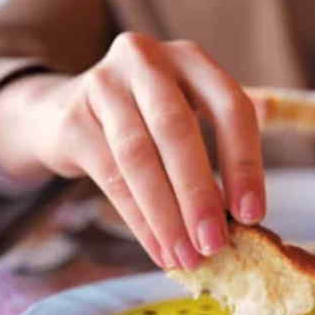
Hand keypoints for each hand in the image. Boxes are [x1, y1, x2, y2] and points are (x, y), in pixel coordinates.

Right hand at [0, 33, 264, 268]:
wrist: (62, 111)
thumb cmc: (144, 119)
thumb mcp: (186, 113)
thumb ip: (220, 149)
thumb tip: (247, 216)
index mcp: (190, 58)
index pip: (230, 106)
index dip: (245, 163)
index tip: (252, 214)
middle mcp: (146, 60)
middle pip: (178, 130)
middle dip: (199, 193)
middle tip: (215, 243)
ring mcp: (104, 84)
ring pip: (139, 156)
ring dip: (166, 215)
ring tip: (186, 256)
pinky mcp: (73, 119)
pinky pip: (111, 176)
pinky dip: (139, 220)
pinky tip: (158, 248)